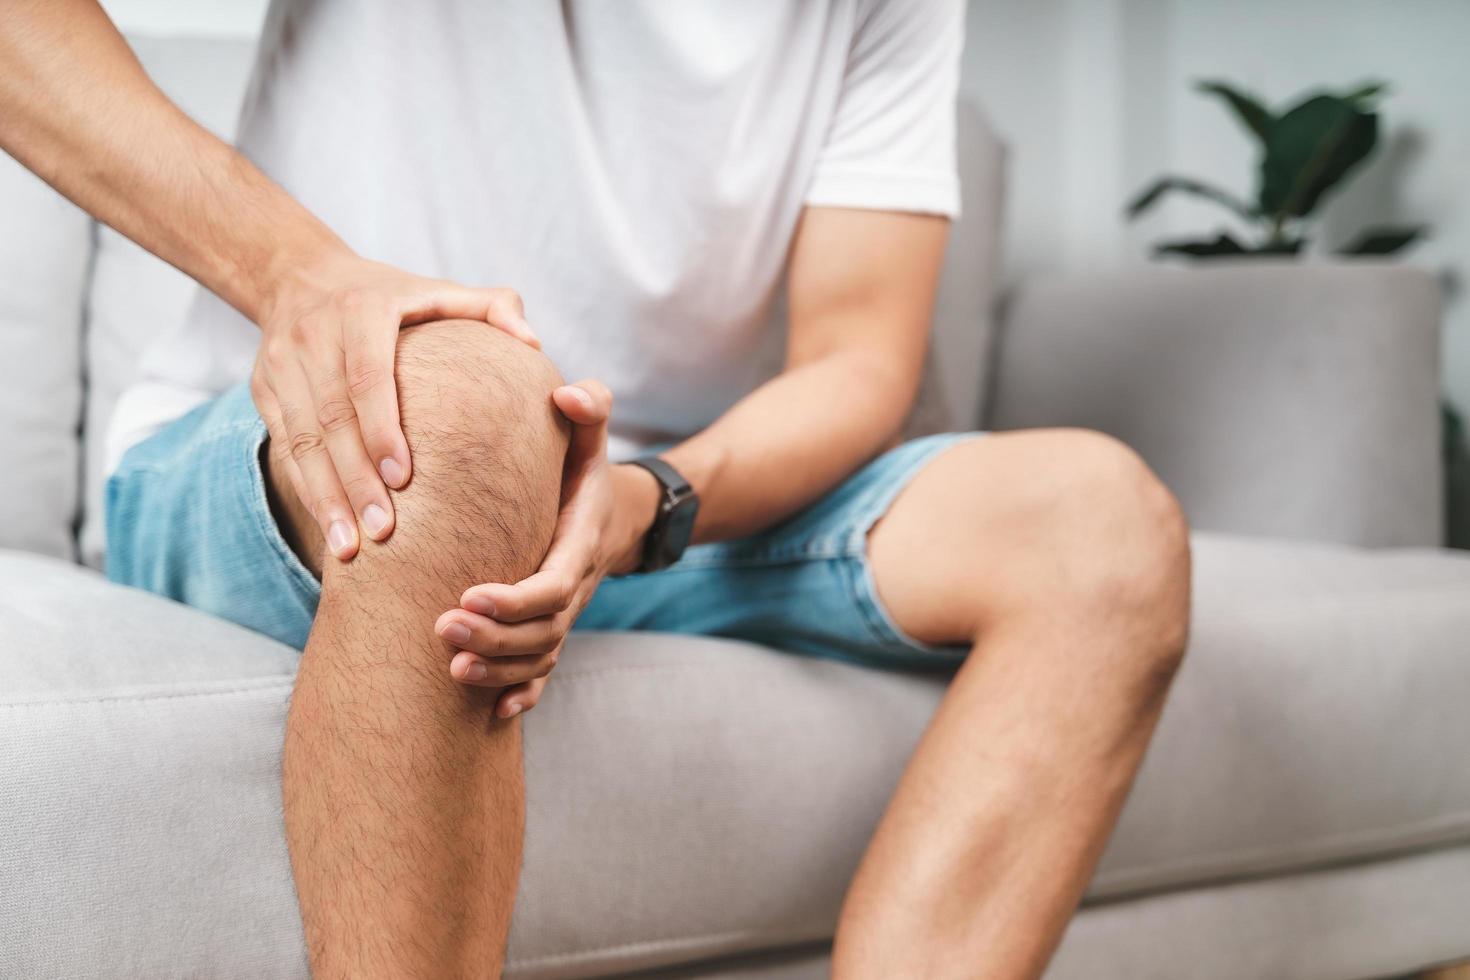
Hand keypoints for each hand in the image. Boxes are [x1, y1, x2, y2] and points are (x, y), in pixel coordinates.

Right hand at [251, 248, 539, 560]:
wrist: (299, 276)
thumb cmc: (392, 295)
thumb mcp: (439, 290)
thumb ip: (492, 308)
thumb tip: (533, 343)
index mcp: (362, 310)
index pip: (368, 377)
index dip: (382, 429)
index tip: (404, 479)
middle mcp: (314, 335)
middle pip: (332, 418)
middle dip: (356, 479)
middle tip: (385, 532)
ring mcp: (282, 365)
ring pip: (301, 441)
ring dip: (326, 497)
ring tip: (350, 549)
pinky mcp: (263, 390)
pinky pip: (284, 449)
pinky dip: (307, 492)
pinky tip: (330, 530)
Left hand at [432, 380, 658, 717]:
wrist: (616, 513)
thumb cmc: (587, 468)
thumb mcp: (592, 434)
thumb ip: (587, 407)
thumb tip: (565, 392)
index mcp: (580, 543)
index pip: (554, 583)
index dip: (515, 598)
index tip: (468, 593)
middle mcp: (577, 586)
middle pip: (542, 629)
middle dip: (494, 636)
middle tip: (441, 628)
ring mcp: (567, 614)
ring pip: (539, 657)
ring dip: (498, 668)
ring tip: (451, 665)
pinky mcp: (553, 629)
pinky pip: (544, 674)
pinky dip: (521, 694)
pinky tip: (492, 712)